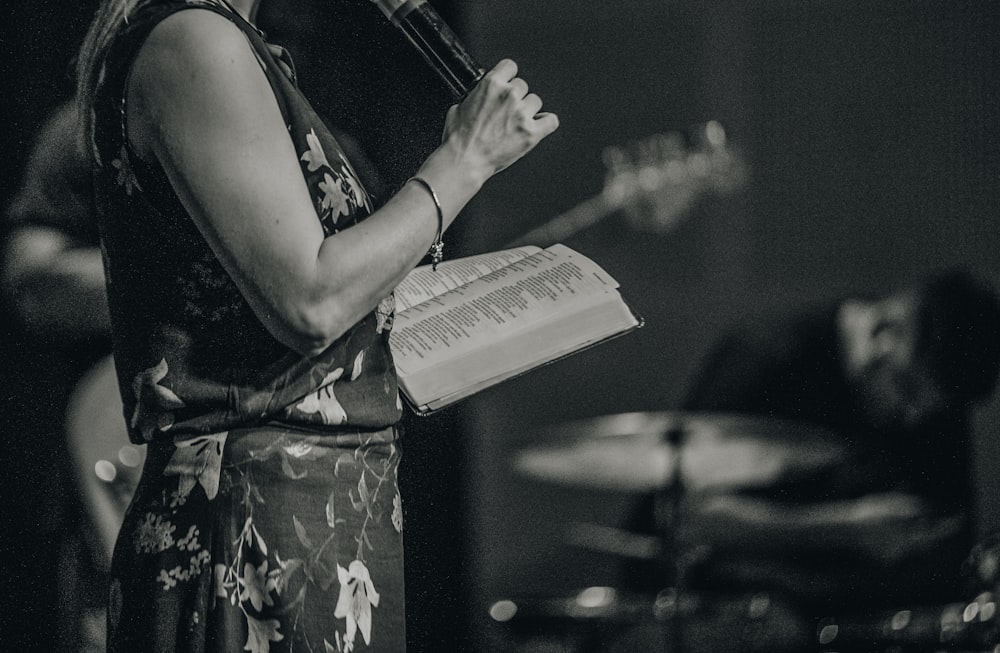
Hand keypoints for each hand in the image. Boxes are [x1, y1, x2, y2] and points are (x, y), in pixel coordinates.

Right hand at [441, 59, 558, 180]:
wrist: (464, 161)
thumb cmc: (459, 139)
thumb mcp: (458, 108)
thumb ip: (474, 98)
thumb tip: (478, 99)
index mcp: (491, 85)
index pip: (510, 66)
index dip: (508, 76)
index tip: (507, 84)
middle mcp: (509, 96)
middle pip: (523, 85)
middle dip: (515, 97)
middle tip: (506, 112)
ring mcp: (521, 114)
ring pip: (536, 101)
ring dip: (528, 110)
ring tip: (516, 123)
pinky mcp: (531, 133)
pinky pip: (551, 120)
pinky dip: (546, 123)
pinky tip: (538, 126)